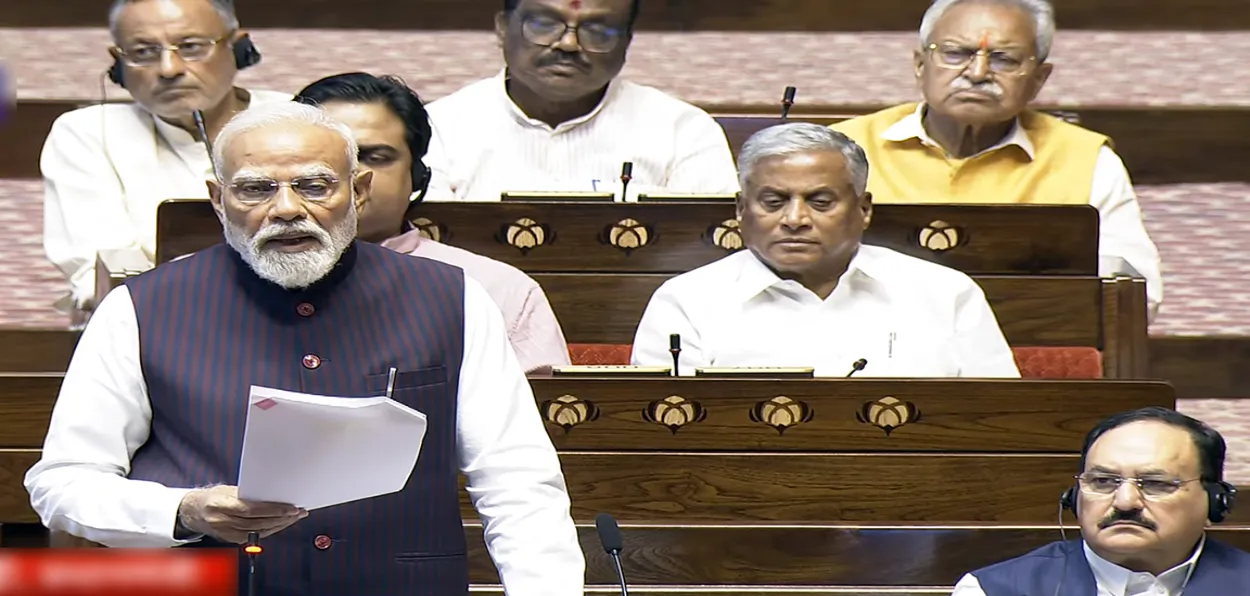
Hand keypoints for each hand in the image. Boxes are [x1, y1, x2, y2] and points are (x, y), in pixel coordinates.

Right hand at [177, 485, 306, 543]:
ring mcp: (225, 532)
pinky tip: (281, 524)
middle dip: (281, 518)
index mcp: (219, 504)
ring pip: (259, 531)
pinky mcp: (230, 540)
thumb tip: (273, 494)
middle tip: (298, 512)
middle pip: (257, 522)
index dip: (273, 510)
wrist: (194, 511)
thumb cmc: (212, 497)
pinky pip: (255, 536)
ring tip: (294, 517)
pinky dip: (270, 530)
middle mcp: (221, 521)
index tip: (290, 508)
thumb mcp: (228, 490)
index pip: (251, 510)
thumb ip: (248, 494)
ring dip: (280, 524)